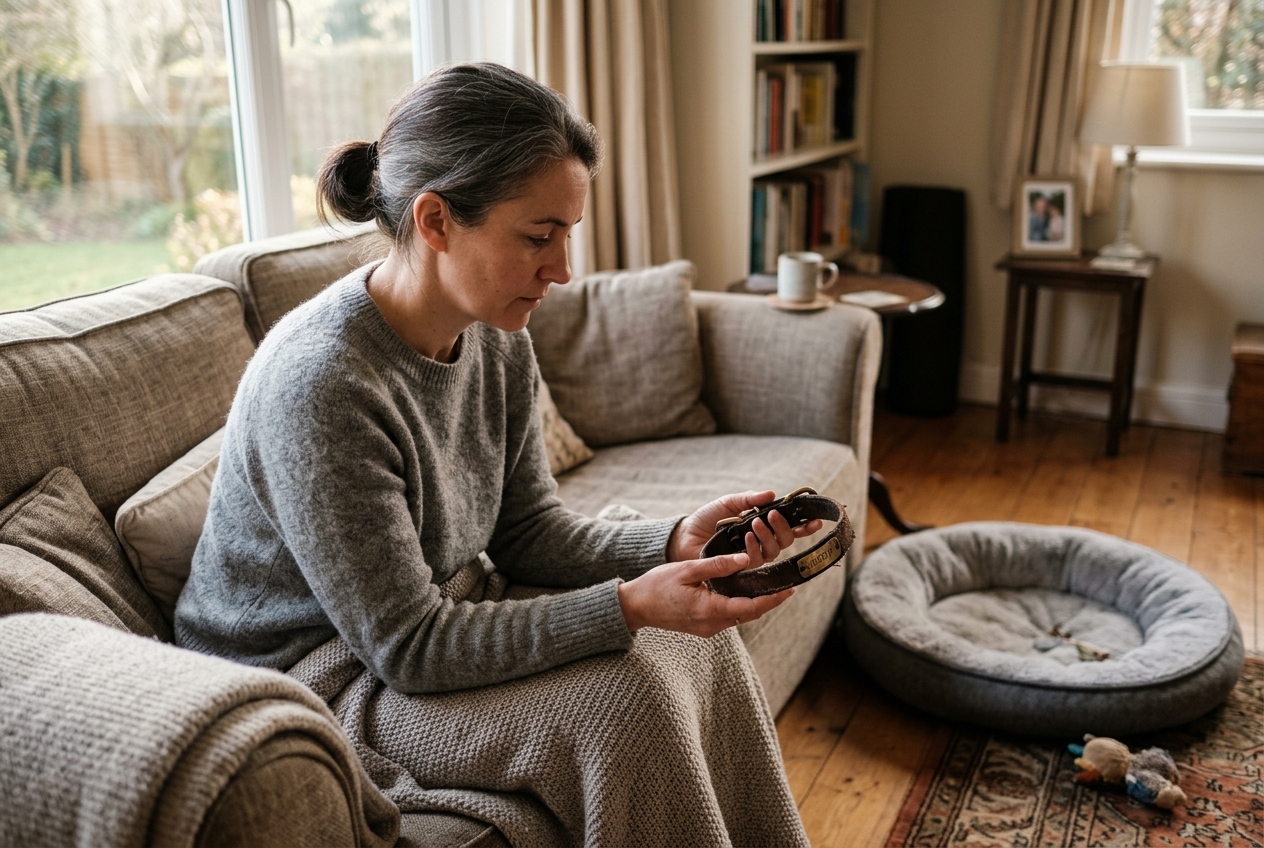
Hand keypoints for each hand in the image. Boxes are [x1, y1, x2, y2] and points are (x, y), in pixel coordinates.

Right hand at [617, 551, 793, 635]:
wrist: (635, 607)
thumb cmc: (656, 586)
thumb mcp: (687, 569)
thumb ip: (717, 565)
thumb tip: (745, 559)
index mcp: (710, 610)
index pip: (751, 607)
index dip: (773, 599)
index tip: (790, 589)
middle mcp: (712, 624)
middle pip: (750, 613)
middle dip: (769, 600)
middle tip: (786, 584)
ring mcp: (708, 629)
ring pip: (740, 616)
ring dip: (755, 602)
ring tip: (769, 584)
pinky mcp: (703, 627)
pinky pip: (729, 616)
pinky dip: (740, 604)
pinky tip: (744, 590)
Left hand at [667, 490, 822, 567]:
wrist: (685, 536)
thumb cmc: (707, 519)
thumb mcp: (728, 503)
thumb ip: (749, 499)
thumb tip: (772, 494)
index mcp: (763, 526)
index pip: (790, 528)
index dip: (805, 526)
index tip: (815, 520)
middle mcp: (761, 543)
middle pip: (786, 541)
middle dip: (784, 528)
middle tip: (771, 516)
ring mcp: (752, 557)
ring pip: (774, 551)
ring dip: (768, 536)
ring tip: (756, 523)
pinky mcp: (741, 568)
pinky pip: (756, 561)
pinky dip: (754, 547)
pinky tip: (747, 537)